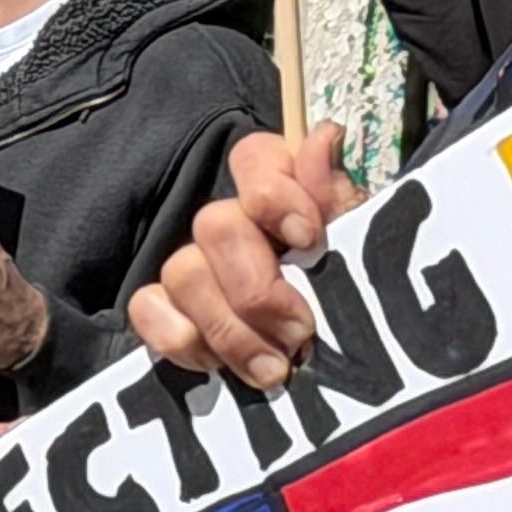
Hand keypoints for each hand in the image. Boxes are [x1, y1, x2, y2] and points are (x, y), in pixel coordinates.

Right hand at [127, 126, 362, 388]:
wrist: (344, 375)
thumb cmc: (357, 304)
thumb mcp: (365, 251)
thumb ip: (340, 199)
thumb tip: (324, 136)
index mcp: (282, 196)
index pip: (254, 157)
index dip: (273, 193)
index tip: (308, 241)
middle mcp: (231, 222)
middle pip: (214, 224)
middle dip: (256, 287)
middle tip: (300, 335)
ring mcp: (193, 267)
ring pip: (182, 272)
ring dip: (228, 329)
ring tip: (273, 370)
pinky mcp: (167, 310)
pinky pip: (146, 307)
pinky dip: (177, 336)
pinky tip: (216, 365)